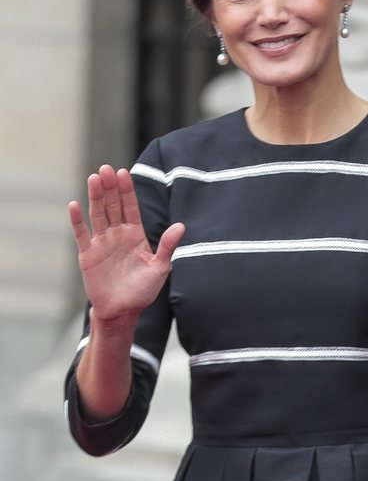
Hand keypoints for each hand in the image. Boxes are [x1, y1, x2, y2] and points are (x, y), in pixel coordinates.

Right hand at [68, 165, 183, 323]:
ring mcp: (102, 243)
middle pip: (112, 206)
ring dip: (95, 197)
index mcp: (135, 235)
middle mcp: (117, 234)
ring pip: (97, 215)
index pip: (130, 207)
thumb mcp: (159, 268)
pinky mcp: (88, 254)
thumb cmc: (143, 290)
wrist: (123, 311)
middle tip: (106, 168)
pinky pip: (81, 234)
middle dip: (110, 187)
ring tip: (93, 178)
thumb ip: (167, 246)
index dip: (127, 190)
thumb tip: (180, 226)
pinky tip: (75, 205)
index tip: (124, 172)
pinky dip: (77, 221)